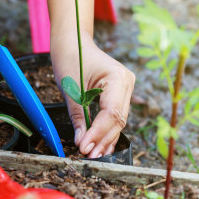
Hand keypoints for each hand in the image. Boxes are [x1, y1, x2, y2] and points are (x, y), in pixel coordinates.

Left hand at [51, 40, 134, 157]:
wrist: (73, 42)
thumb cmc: (71, 59)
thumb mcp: (71, 90)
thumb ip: (78, 117)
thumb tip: (82, 143)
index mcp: (117, 78)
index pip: (111, 113)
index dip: (98, 133)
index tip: (85, 147)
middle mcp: (127, 83)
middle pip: (118, 119)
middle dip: (103, 139)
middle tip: (89, 156)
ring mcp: (126, 87)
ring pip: (119, 120)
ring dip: (106, 138)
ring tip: (94, 155)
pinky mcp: (120, 93)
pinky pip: (116, 115)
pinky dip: (107, 130)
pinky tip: (101, 146)